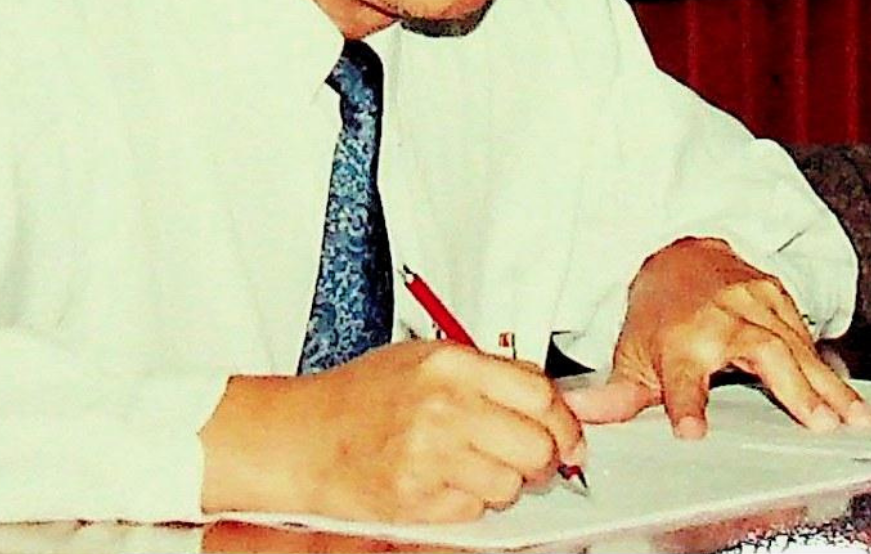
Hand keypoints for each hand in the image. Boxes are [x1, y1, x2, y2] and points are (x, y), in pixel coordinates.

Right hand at [200, 340, 586, 522]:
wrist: (303, 436)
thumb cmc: (360, 397)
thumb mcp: (424, 360)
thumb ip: (488, 373)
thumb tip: (549, 400)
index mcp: (450, 365)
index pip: (540, 394)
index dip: (564, 421)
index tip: (567, 434)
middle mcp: (444, 407)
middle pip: (536, 444)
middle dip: (544, 458)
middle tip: (535, 460)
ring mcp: (430, 455)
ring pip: (511, 484)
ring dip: (505, 484)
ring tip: (476, 469)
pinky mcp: (418, 497)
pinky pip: (477, 510)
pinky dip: (471, 503)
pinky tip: (447, 483)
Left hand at [563, 238, 870, 437]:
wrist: (677, 254)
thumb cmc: (656, 315)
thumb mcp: (630, 354)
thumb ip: (617, 396)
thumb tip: (580, 419)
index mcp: (678, 342)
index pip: (680, 380)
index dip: (684, 405)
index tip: (692, 432)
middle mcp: (720, 320)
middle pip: (761, 355)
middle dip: (792, 389)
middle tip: (820, 423)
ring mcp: (754, 304)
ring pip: (797, 346)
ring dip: (829, 385)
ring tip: (855, 418)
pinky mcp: (778, 297)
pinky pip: (808, 335)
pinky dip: (832, 366)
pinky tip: (853, 396)